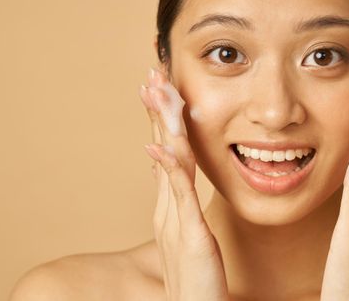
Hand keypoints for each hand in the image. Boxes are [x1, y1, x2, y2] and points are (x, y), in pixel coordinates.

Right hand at [140, 68, 228, 300]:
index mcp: (170, 202)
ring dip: (161, 126)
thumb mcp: (186, 230)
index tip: (161, 87)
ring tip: (154, 91)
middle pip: (161, 147)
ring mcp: (174, 218)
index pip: (165, 150)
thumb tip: (171, 173)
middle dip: (156, 109)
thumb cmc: (196, 275)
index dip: (162, 118)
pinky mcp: (187, 235)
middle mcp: (166, 205)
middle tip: (152, 73)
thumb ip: (179, 201)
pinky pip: (178, 196)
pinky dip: (168, 169)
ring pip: (169, 162)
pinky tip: (159, 147)